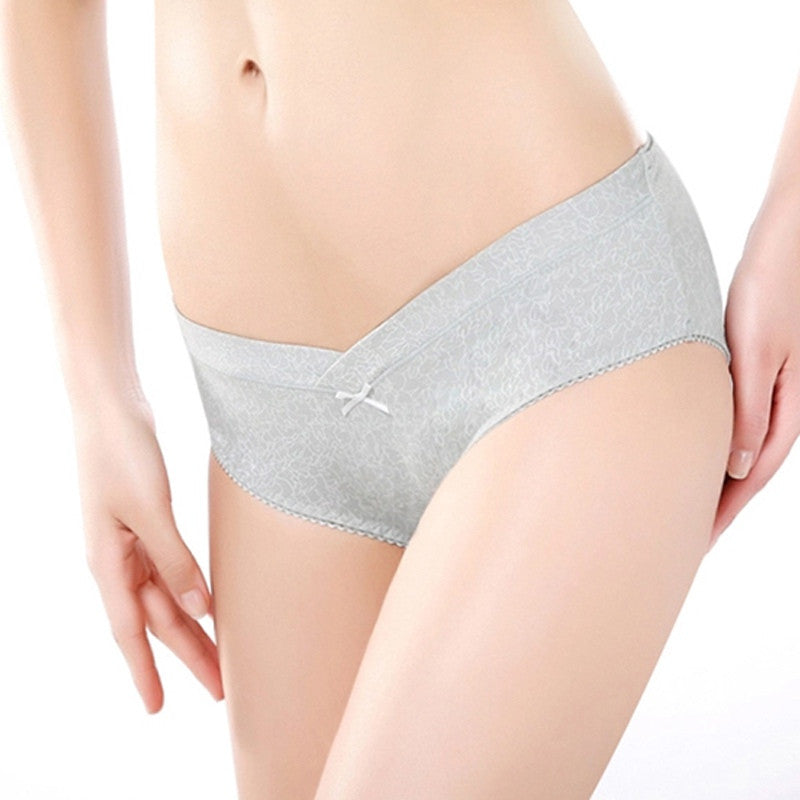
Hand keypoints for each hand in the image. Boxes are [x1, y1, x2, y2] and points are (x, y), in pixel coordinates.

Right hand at [72, 392, 223, 712]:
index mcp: (108, 563)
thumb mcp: (149, 510)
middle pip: (156, 619)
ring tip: (222, 655)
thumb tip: (199, 609)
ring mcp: (131, 543)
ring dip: (193, 628)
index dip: (145, 670)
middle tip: (221, 688)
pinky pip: (168, 570)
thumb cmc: (122, 453)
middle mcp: (117, 561)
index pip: (129, 631)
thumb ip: (173, 560)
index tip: (158, 708)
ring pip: (165, 598)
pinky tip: (205, 603)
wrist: (112, 407)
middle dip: (188, 655)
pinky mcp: (147, 524)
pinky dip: (188, 591)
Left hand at [710, 188, 799, 548]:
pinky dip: (713, 445)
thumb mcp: (756, 352)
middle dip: (715, 506)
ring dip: (712, 480)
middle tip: (680, 539)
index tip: (694, 545)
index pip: (749, 476)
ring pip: (737, 448)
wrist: (785, 238)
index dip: (722, 513)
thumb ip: (747, 408)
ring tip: (680, 506)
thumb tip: (734, 467)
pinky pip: (731, 420)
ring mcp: (765, 388)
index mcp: (784, 406)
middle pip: (743, 470)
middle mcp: (778, 404)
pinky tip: (692, 452)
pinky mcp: (749, 369)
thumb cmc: (772, 287)